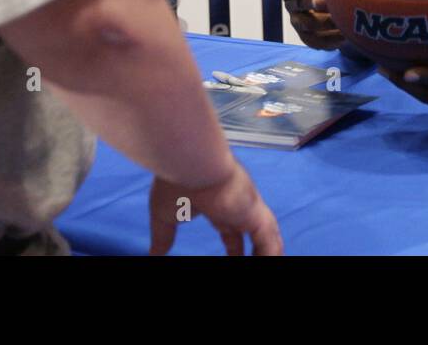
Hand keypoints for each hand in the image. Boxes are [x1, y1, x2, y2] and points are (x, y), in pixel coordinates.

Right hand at [148, 160, 282, 255]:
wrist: (190, 162)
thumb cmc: (175, 183)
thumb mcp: (165, 216)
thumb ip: (163, 237)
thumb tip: (153, 255)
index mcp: (219, 205)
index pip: (231, 231)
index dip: (235, 249)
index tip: (236, 258)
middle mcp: (238, 206)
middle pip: (252, 235)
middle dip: (255, 253)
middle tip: (254, 262)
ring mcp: (249, 209)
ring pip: (267, 238)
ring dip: (266, 253)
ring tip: (271, 266)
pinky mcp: (256, 213)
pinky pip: (270, 241)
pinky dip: (273, 255)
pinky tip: (274, 263)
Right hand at [281, 0, 344, 50]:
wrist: (340, 16)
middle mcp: (293, 4)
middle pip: (298, 2)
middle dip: (311, 1)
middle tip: (323, 1)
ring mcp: (298, 22)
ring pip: (306, 23)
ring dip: (324, 21)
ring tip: (340, 19)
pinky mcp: (307, 38)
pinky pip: (316, 40)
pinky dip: (331, 37)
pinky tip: (345, 34)